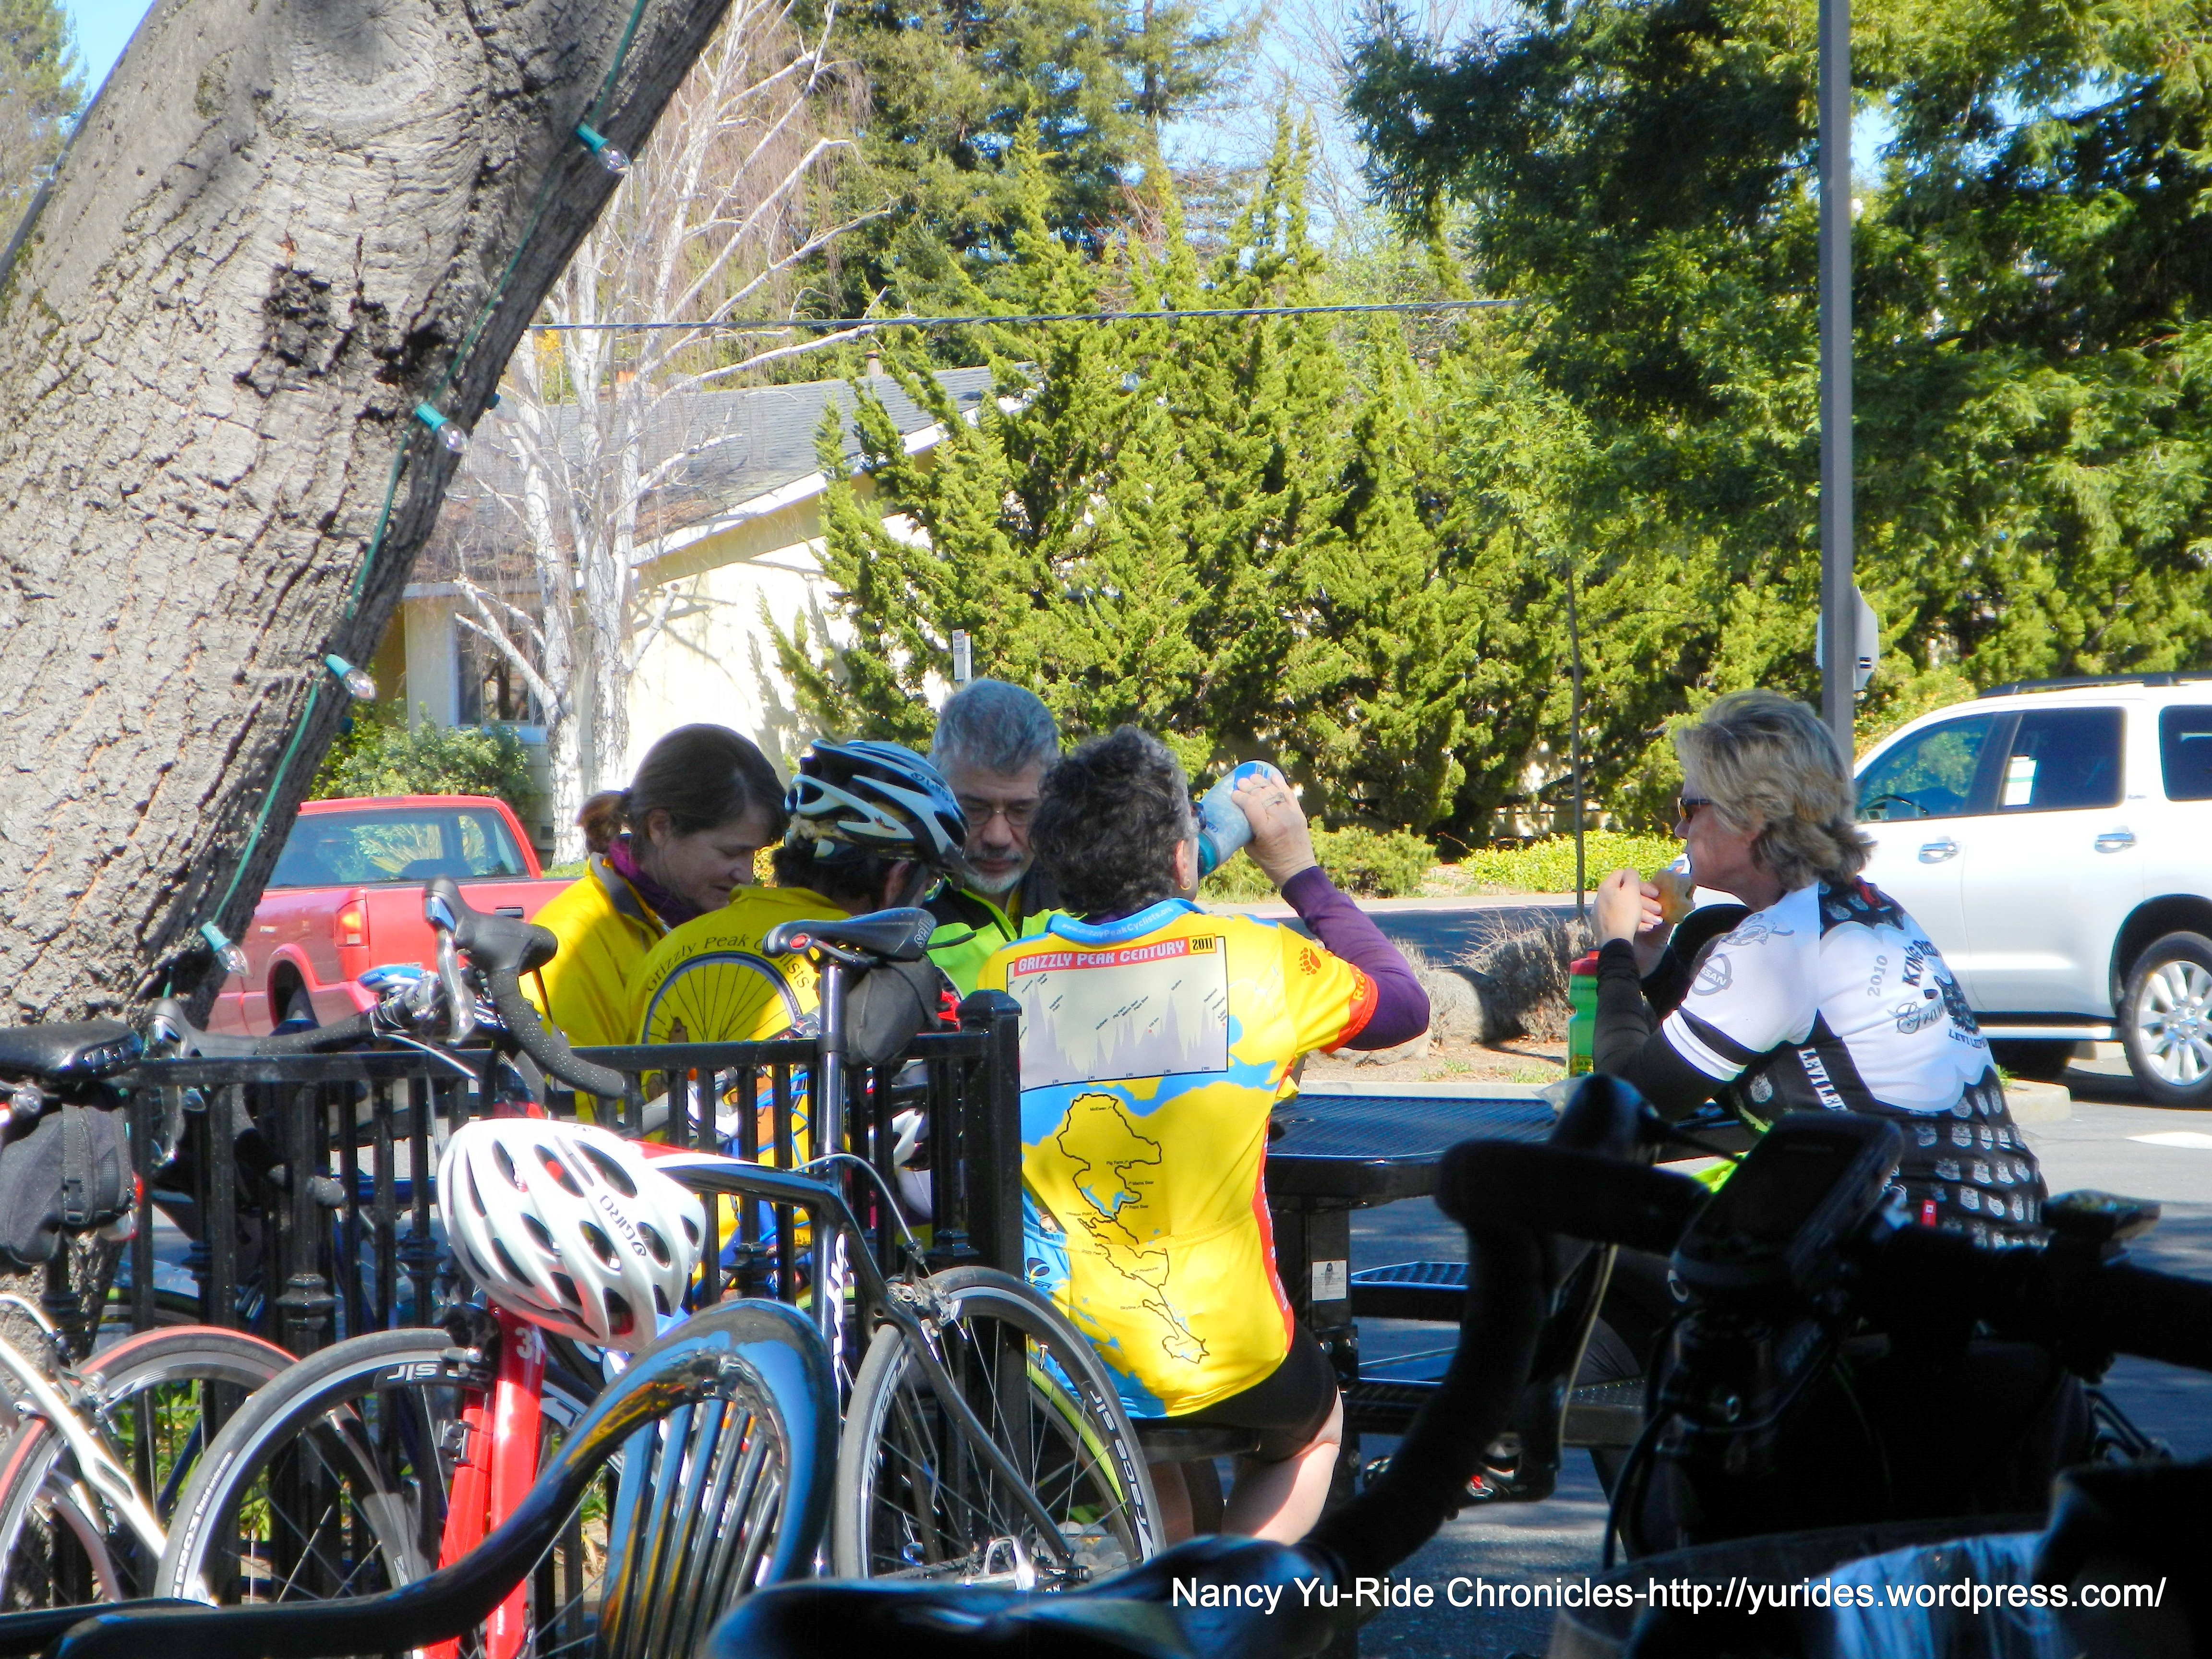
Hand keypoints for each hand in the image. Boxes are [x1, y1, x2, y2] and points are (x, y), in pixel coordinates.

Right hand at [1234, 774, 1318, 889]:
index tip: (1233, 794)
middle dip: (1249, 787)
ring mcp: (1291, 815)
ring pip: (1274, 792)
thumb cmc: (1271, 864)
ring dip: (1262, 783)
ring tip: (1252, 777)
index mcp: (1266, 829)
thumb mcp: (1251, 850)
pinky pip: (1289, 795)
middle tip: (1240, 782)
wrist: (1298, 870)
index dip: (1240, 796)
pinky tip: (1272, 777)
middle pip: (1262, 795)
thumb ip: (1245, 831)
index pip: (1251, 804)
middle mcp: (1279, 819)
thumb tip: (1238, 815)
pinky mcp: (1299, 814)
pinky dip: (1280, 784)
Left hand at [1594, 868, 1670, 974]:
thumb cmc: (1625, 913)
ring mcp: (1603, 913)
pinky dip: (1635, 922)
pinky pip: (1623, 919)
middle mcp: (1602, 898)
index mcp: (1606, 887)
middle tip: (1659, 908)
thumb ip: (1631, 877)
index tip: (1653, 891)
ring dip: (1644, 913)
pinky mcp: (1606, 926)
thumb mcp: (1631, 891)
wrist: (1615, 941)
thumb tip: (1630, 872)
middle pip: (1626, 895)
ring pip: (1627, 908)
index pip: (1622, 875)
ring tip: (1657, 921)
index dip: (1640, 881)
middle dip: (1646, 901)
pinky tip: (1647, 927)